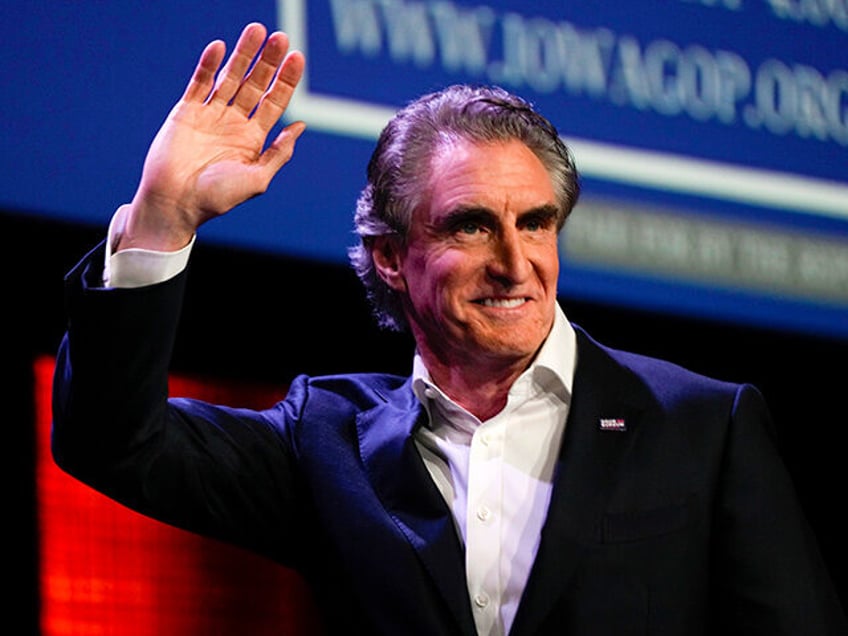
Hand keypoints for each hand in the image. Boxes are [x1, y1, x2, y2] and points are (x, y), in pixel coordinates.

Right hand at [117, 22, 305, 251]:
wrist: (176, 203)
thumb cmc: (218, 198)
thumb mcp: (258, 179)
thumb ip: (279, 153)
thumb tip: (301, 127)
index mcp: (253, 138)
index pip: (275, 102)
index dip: (286, 80)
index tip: (298, 57)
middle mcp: (234, 123)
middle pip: (255, 84)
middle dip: (268, 61)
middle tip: (281, 37)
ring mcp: (210, 114)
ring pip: (230, 77)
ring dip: (243, 54)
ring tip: (257, 30)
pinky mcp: (186, 111)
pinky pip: (199, 83)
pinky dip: (209, 65)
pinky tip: (220, 47)